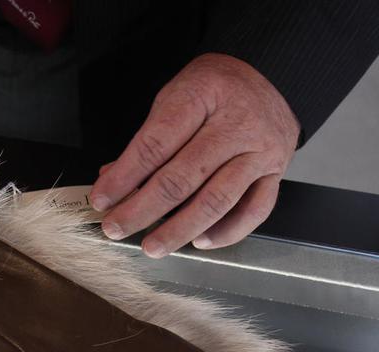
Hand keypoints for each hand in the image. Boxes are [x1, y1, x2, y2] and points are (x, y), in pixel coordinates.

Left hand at [89, 53, 299, 256]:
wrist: (269, 79)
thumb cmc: (213, 91)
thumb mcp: (173, 99)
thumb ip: (146, 142)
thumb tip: (110, 179)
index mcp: (203, 94)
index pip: (155, 145)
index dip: (124, 177)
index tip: (101, 199)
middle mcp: (237, 123)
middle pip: (182, 178)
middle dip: (141, 209)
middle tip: (115, 228)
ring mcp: (260, 150)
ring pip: (216, 200)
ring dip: (178, 229)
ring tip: (151, 246)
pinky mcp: (277, 172)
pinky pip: (254, 211)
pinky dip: (226, 232)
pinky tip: (199, 241)